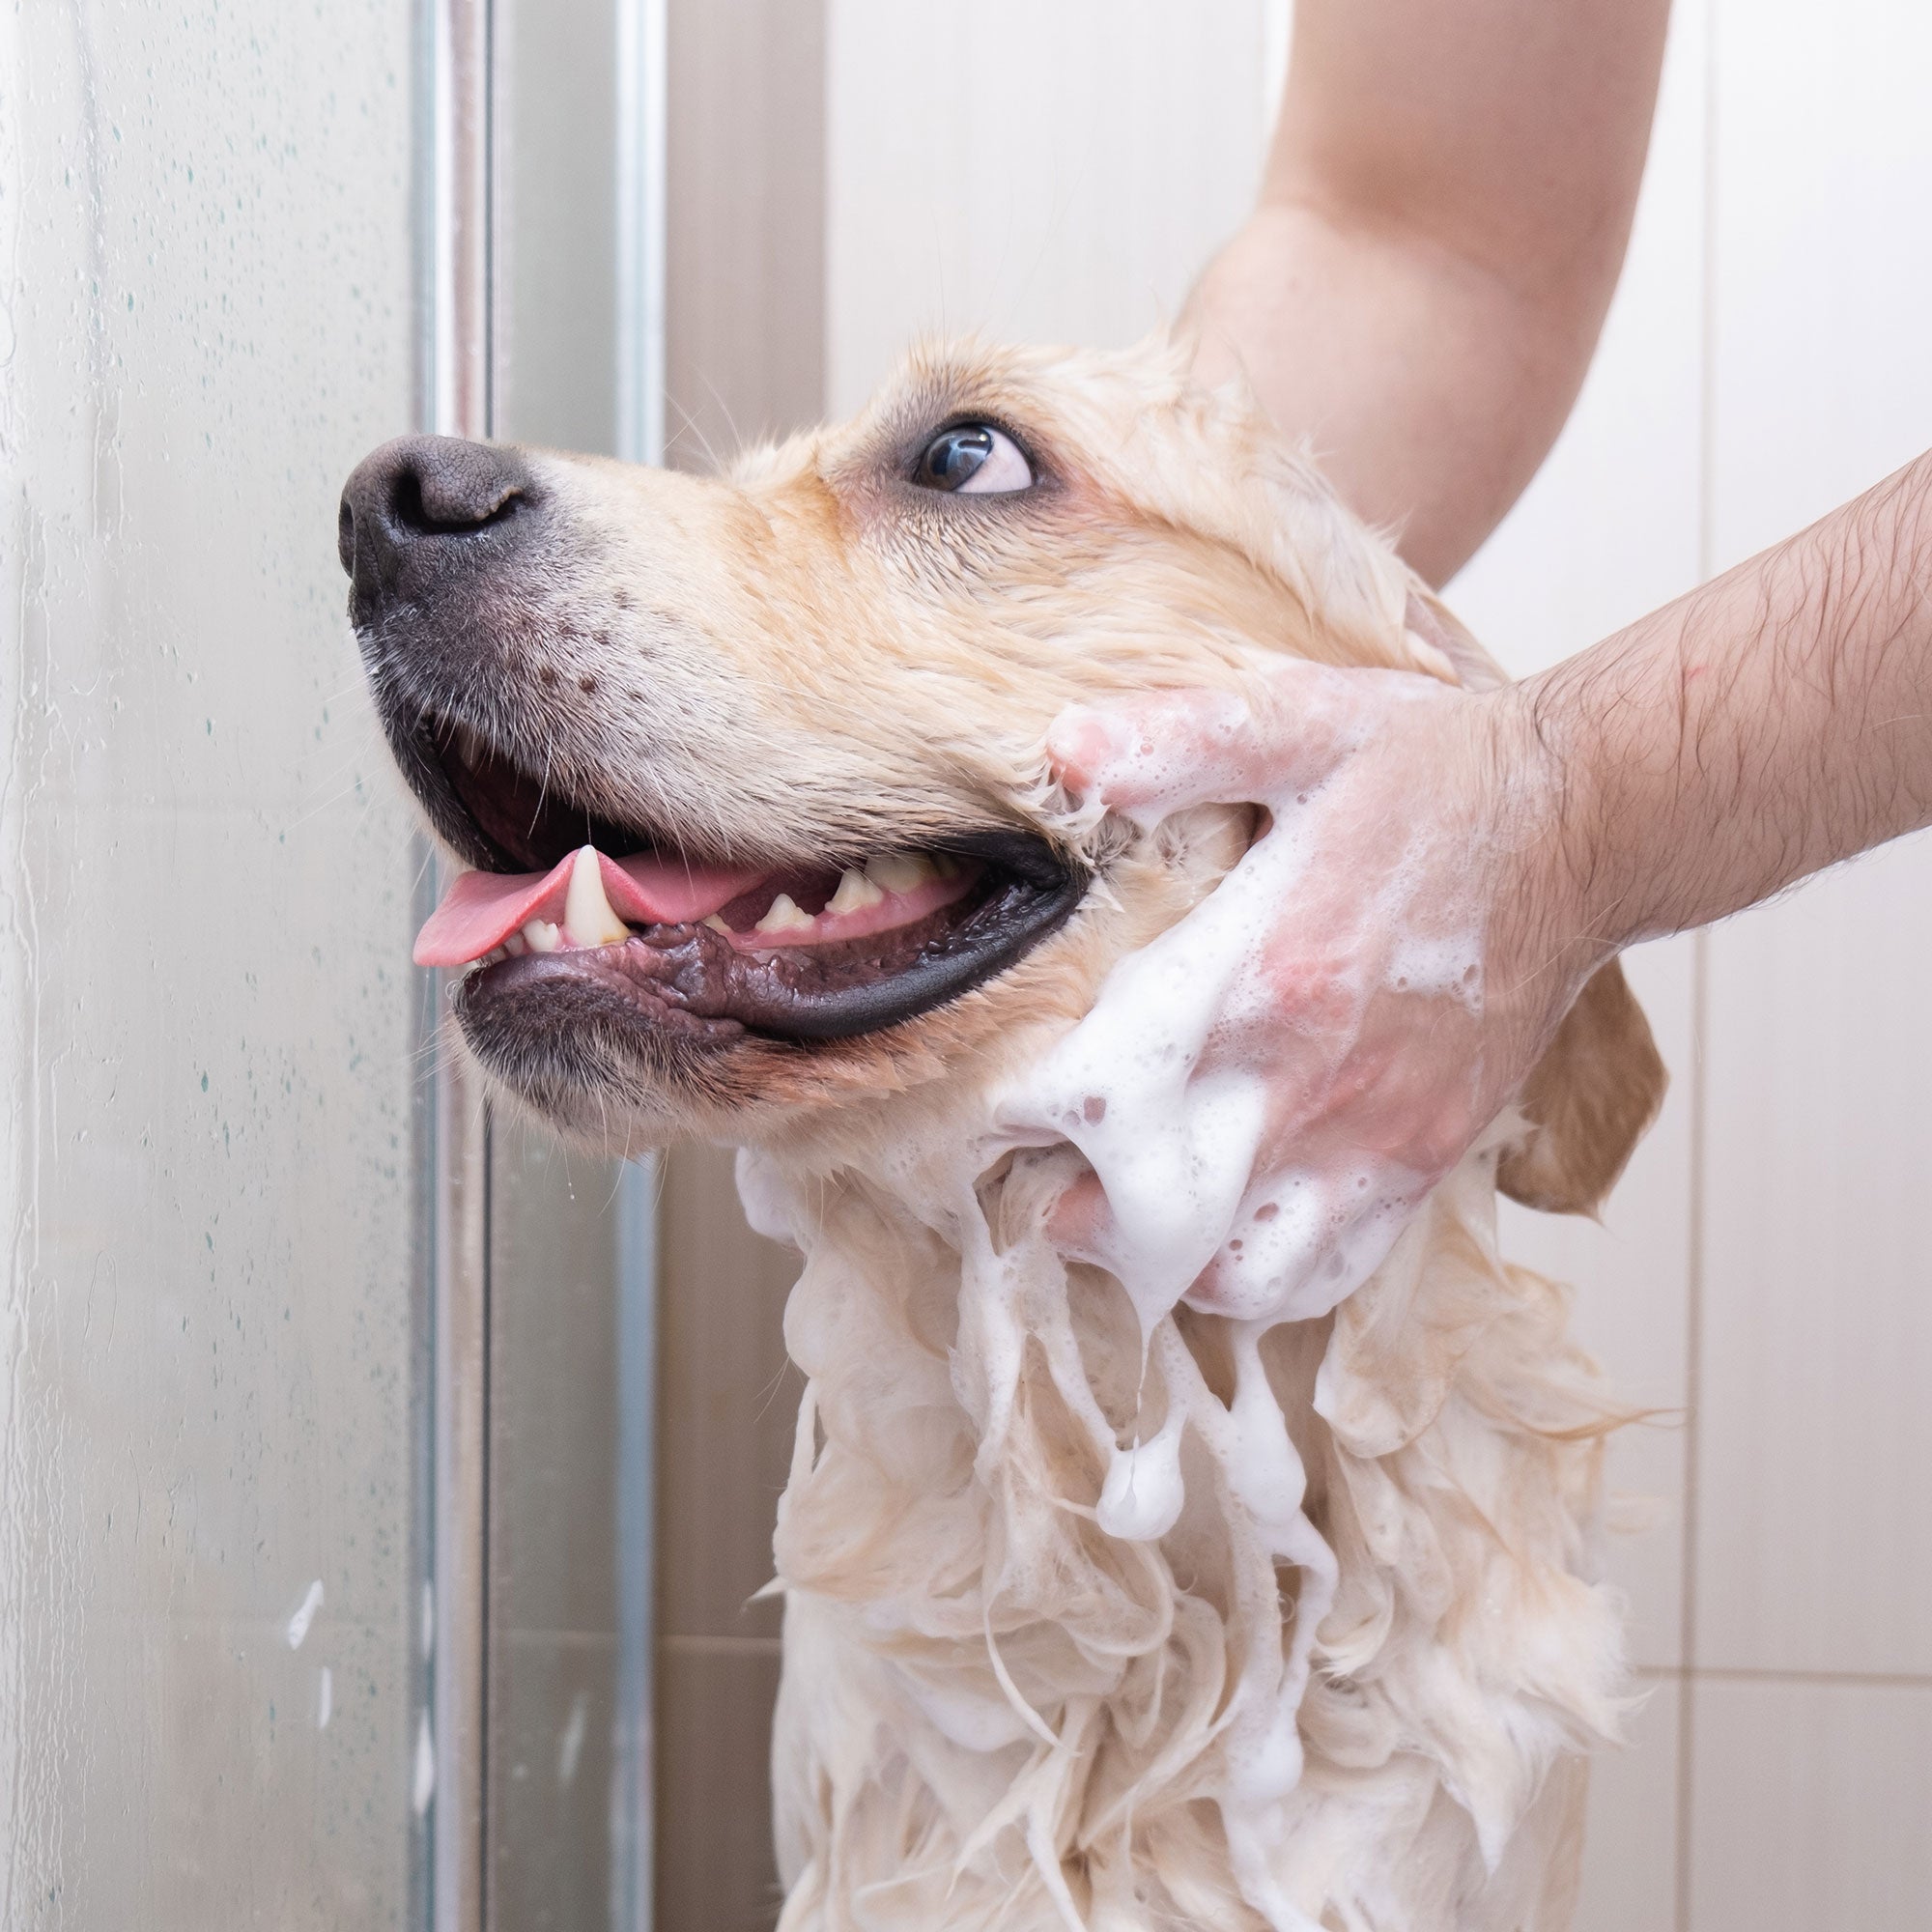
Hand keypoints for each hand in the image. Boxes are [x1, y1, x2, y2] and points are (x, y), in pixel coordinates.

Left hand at [1005, 662, 1590, 1330]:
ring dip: (1155, 1261)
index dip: (1023, 1110)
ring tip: (1122, 1215)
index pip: (1096, 1092)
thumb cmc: (1437, 774)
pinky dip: (1254, 1283)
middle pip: (1145, 1211)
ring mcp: (1373, 1135)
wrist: (1583, 820)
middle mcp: (1310, 1078)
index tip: (1001, 1096)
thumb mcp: (1298, 722)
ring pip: (1230, 1274)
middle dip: (1069, 1206)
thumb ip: (1174, 740)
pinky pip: (1326, 1276)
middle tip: (1039, 1175)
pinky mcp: (1423, 1163)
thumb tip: (1063, 752)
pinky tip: (1219, 1239)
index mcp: (1261, 973)